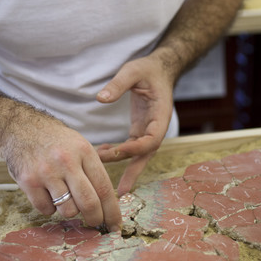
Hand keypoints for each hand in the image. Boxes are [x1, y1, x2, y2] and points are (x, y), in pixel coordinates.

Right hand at [0, 111, 121, 231]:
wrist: (22, 128)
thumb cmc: (56, 140)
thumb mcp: (80, 144)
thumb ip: (93, 170)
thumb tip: (109, 203)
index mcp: (84, 151)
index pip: (104, 187)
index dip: (112, 211)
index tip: (115, 225)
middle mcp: (66, 162)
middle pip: (89, 203)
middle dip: (96, 219)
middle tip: (96, 223)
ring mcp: (46, 172)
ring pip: (68, 210)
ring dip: (69, 210)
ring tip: (65, 197)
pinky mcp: (28, 181)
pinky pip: (46, 209)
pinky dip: (50, 208)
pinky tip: (48, 194)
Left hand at [96, 53, 173, 196]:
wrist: (159, 69)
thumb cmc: (148, 69)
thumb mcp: (133, 71)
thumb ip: (118, 84)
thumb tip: (100, 98)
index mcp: (160, 115)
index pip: (150, 139)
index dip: (134, 148)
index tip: (114, 152)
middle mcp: (156, 127)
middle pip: (146, 154)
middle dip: (133, 172)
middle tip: (120, 191)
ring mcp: (148, 130)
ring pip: (138, 154)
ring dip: (123, 167)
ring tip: (106, 182)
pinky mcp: (140, 129)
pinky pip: (130, 147)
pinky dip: (118, 153)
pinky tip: (100, 153)